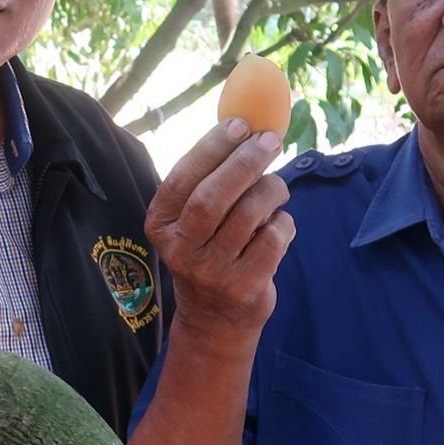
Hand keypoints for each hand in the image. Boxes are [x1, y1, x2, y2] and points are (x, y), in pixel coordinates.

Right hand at [145, 119, 293, 349]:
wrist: (214, 320)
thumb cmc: (208, 252)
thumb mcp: (191, 221)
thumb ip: (207, 182)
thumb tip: (244, 128)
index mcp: (161, 225)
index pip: (182, 179)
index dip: (212, 148)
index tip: (240, 124)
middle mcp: (180, 250)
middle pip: (213, 197)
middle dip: (245, 162)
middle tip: (269, 141)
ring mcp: (211, 272)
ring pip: (249, 215)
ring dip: (271, 190)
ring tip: (277, 187)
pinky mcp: (243, 288)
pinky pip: (273, 240)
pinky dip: (283, 223)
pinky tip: (277, 224)